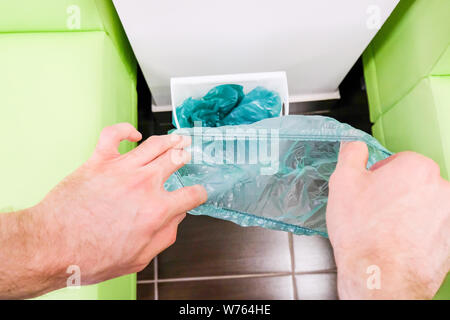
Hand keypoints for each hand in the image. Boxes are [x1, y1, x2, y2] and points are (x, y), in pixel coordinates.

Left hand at [16, 123, 206, 295]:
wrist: (53, 245)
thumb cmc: (90, 256)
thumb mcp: (139, 258)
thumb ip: (165, 236)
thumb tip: (176, 219)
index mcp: (157, 210)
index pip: (191, 195)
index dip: (199, 193)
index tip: (197, 193)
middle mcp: (144, 184)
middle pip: (176, 160)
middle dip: (186, 157)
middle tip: (188, 155)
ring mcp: (122, 169)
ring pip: (155, 144)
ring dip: (170, 139)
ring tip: (176, 139)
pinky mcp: (99, 160)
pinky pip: (115, 134)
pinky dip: (127, 129)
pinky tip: (134, 134)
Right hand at [327, 141, 449, 298]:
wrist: (379, 276)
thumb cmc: (362, 232)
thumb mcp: (342, 182)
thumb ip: (351, 154)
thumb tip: (356, 147)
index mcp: (416, 167)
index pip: (396, 161)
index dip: (377, 176)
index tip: (368, 192)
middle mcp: (441, 188)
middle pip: (412, 182)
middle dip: (394, 193)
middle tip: (373, 212)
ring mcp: (449, 216)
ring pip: (422, 205)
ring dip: (406, 212)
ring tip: (384, 230)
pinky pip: (431, 229)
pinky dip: (417, 233)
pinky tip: (397, 243)